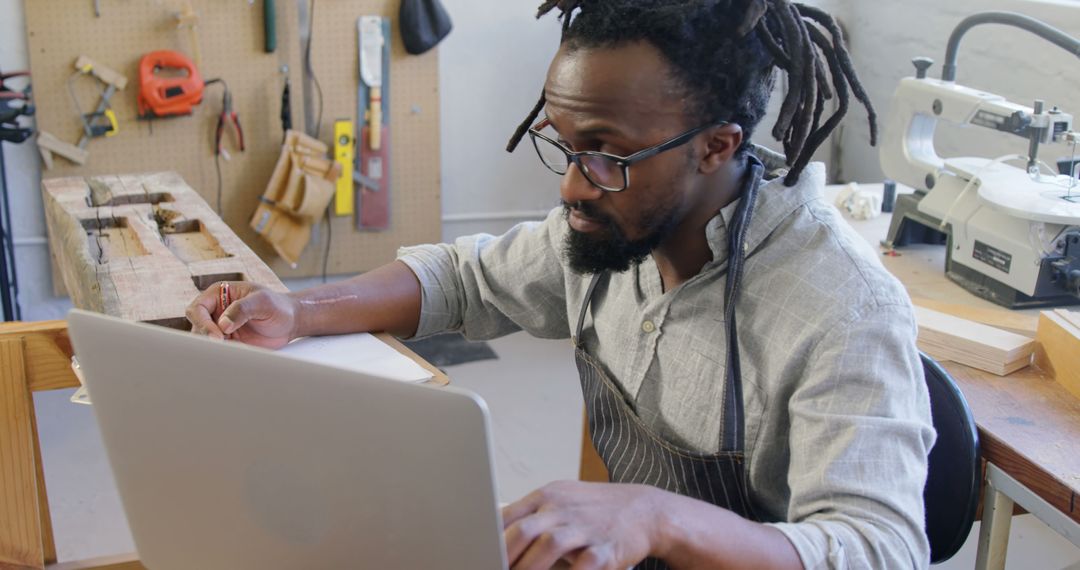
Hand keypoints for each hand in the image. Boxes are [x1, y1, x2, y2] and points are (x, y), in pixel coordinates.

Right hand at [185, 282, 298, 349]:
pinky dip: (222, 355)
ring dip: (214, 348)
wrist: (290, 322)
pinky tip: (236, 354)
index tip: (218, 335)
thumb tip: (223, 324)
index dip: (203, 323)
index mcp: (219, 294)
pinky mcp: (228, 342)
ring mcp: (220, 328)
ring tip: (235, 348)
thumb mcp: (262, 301)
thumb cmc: (277, 305)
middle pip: (197, 327)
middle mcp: (216, 311)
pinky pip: (217, 351)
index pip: (197, 308)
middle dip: (207, 338)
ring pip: (204, 341)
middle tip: (225, 344)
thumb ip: (242, 309)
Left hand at [502, 480, 661, 569]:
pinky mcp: (606, 548)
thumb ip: (531, 517)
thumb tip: (494, 537)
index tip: (476, 553)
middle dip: (503, 556)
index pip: (507, 515)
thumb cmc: (596, 510)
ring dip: (529, 568)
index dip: (488, 539)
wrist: (646, 510)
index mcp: (547, 496)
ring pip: (549, 545)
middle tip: (492, 568)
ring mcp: (585, 527)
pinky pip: (584, 564)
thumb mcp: (562, 501)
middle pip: (523, 531)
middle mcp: (563, 508)